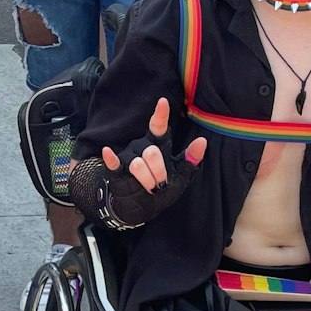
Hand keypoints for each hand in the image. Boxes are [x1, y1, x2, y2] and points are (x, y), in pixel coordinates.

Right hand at [98, 98, 207, 225]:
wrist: (145, 208)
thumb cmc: (164, 188)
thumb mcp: (182, 175)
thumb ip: (192, 159)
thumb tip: (202, 141)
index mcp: (158, 145)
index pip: (159, 126)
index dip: (161, 114)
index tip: (163, 102)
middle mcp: (142, 147)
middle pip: (152, 152)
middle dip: (159, 171)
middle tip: (162, 183)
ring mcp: (128, 157)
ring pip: (138, 164)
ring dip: (147, 180)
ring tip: (150, 188)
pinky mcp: (117, 170)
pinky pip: (114, 163)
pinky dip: (111, 159)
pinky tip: (108, 152)